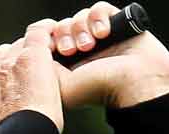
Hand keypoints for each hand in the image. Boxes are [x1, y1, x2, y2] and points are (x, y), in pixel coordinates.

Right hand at [0, 21, 64, 133]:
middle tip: (34, 75)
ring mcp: (10, 61)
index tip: (2, 71)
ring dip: (33, 53)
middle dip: (17, 60)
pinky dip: (48, 33)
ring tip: (47, 68)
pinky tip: (55, 41)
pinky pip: (39, 33)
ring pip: (21, 45)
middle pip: (4, 51)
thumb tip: (6, 109)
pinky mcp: (30, 55)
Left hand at [45, 3, 168, 109]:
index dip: (49, 41)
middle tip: (71, 50)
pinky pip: (98, 8)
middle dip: (64, 35)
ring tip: (90, 45)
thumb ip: (41, 69)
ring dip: (81, 28)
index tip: (55, 52)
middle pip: (61, 27)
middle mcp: (83, 49)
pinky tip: (103, 33)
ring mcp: (99, 37)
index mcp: (68, 64)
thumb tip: (32, 51)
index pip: (49, 41)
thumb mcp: (59, 85)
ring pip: (78, 17)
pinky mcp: (116, 24)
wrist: (136, 83)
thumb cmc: (97, 89)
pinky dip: (97, 17)